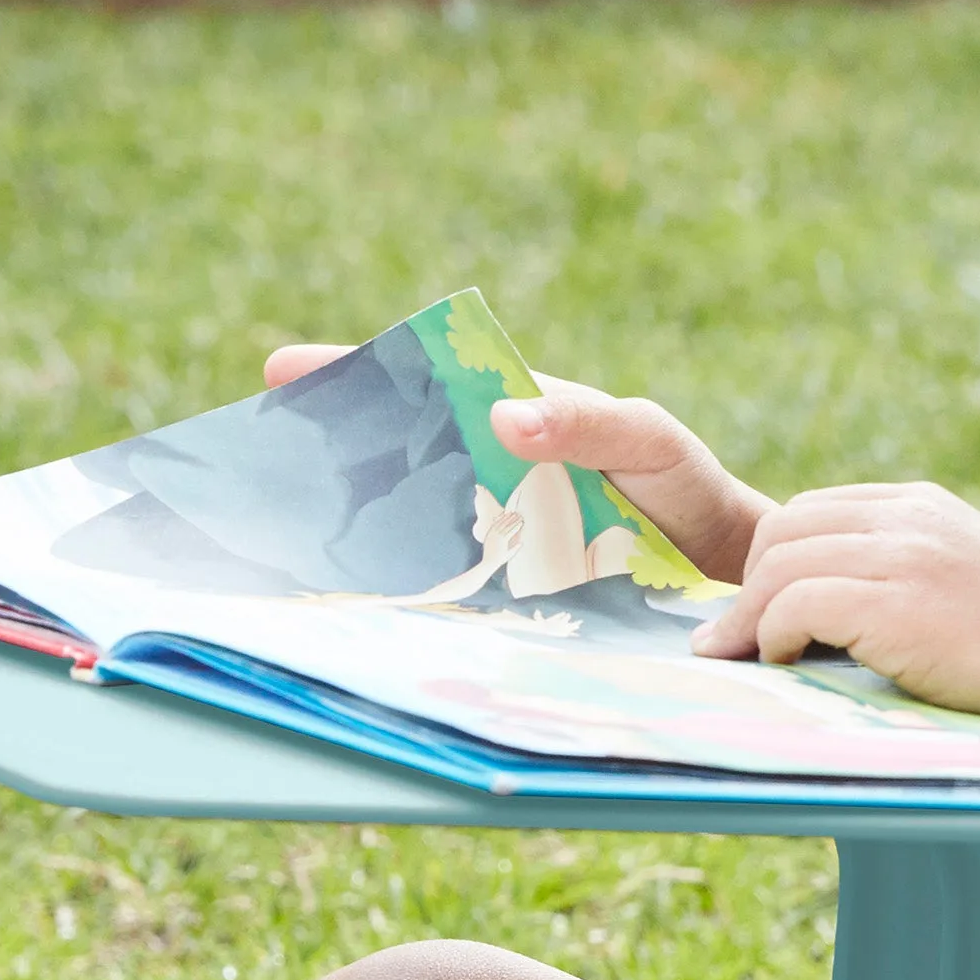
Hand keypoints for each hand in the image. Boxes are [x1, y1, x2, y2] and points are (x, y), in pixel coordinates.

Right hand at [262, 344, 773, 585]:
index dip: (350, 374)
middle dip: (321, 457)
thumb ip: (586, 422)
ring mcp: (487, 539)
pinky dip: (398, 592)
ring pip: (402, 527)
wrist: (728, 575)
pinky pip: (438, 588)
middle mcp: (485, 478)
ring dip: (347, 534)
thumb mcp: (646, 439)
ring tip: (277, 541)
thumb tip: (504, 417)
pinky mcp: (499, 599)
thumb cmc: (683, 489)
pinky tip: (358, 607)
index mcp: (510, 420)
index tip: (279, 372)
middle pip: (390, 457)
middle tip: (252, 466)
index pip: (420, 383)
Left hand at [686, 480, 979, 733]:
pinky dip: (774, 638)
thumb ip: (895, 575)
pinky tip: (788, 666)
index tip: (756, 613)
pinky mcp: (896, 603)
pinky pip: (794, 605)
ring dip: (752, 621)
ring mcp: (904, 555)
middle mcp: (908, 516)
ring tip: (756, 662)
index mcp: (921, 505)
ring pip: (777, 566)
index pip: (811, 511)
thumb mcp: (959, 584)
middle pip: (782, 531)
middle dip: (752, 589)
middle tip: (744, 645)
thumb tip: (808, 613)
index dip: (773, 562)